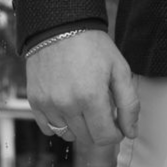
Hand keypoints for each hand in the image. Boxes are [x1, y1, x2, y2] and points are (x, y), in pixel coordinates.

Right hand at [26, 31, 138, 146]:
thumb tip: (131, 132)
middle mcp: (67, 105)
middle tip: (104, 108)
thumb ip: (129, 104)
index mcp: (91, 97)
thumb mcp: (120, 70)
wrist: (60, 28)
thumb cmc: (94, 47)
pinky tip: (69, 106)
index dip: (116, 134)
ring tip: (86, 104)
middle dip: (100, 129)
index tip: (118, 125)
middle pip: (87, 138)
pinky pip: (48, 129)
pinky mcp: (34, 102)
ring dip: (80, 127)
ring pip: (68, 135)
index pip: (104, 137)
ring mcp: (48, 105)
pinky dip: (61, 124)